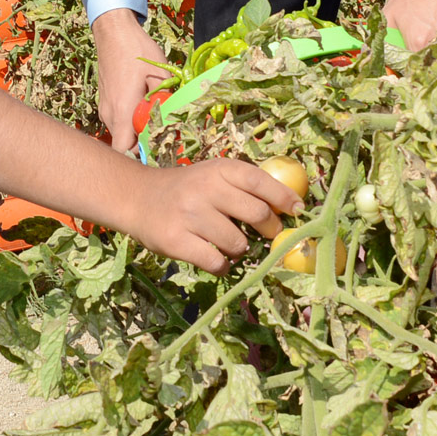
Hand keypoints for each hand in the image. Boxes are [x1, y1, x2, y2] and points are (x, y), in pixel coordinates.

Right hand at [92, 8, 168, 152]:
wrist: (113, 31)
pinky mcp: (106, 101)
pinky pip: (118, 120)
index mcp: (122, 111)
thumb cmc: (136, 50)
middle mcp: (110, 114)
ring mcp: (105, 108)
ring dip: (137, 131)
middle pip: (124, 144)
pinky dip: (130, 120)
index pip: (125, 150)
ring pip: (122, 132)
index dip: (141, 156)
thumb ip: (167, 100)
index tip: (160, 150)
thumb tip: (179, 119)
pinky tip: (144, 106)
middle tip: (164, 135)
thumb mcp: (160, 74)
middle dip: (143, 144)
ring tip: (156, 118)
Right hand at [115, 158, 298, 273]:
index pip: (261, 182)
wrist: (136, 198)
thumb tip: (290, 209)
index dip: (285, 199)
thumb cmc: (186, 189)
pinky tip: (215, 259)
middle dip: (270, 230)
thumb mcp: (213, 176)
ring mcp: (190, 215)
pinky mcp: (176, 241)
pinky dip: (223, 266)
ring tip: (228, 244)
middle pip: (258, 214)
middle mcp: (205, 188)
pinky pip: (216, 262)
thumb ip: (245, 188)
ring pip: (238, 243)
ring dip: (240, 250)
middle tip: (267, 235)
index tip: (299, 212)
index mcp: (219, 169)